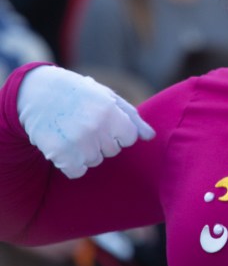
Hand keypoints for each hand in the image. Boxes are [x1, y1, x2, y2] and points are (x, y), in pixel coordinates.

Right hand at [17, 66, 154, 178]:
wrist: (38, 93)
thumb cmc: (79, 94)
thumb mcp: (107, 97)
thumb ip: (131, 117)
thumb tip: (150, 137)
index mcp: (110, 111)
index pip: (129, 138)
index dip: (118, 131)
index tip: (103, 120)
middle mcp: (96, 128)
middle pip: (112, 151)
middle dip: (102, 140)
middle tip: (84, 123)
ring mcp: (78, 143)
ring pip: (95, 161)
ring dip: (86, 151)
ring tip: (73, 131)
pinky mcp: (60, 155)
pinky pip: (77, 172)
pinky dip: (71, 163)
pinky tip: (64, 144)